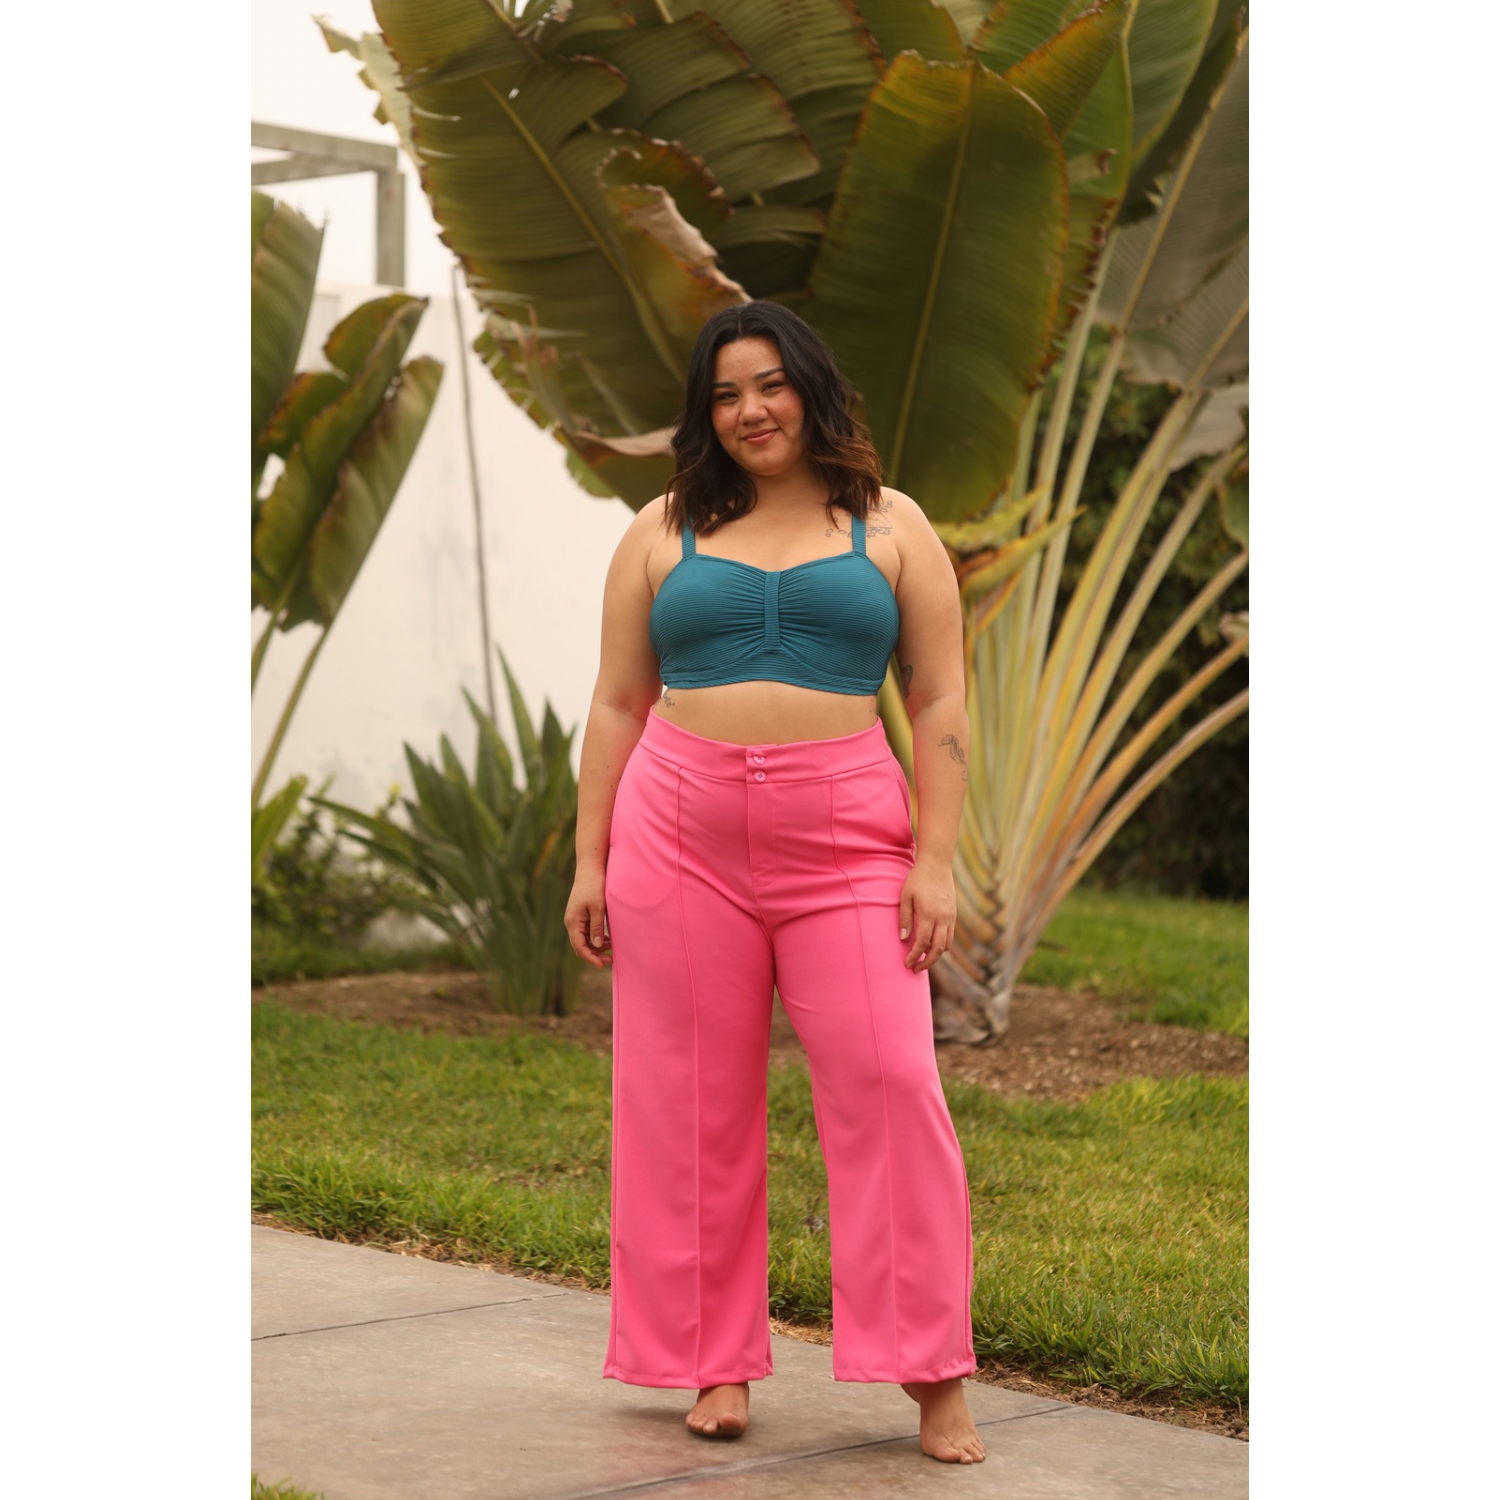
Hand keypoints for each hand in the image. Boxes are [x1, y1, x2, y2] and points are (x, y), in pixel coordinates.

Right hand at [565, 866, 611, 967]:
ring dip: (596, 947)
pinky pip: (586, 932)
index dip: (590, 958)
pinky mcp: (580, 915)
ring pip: (583, 940)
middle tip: (610, 960)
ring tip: (611, 950)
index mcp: (573, 922)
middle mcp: (571, 922)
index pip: (579, 947)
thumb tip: (597, 945)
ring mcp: (575, 919)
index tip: (603, 964)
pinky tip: (607, 940)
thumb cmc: (594, 886)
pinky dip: (595, 938)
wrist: (590, 869)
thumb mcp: (598, 907)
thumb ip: (596, 927)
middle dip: (594, 955)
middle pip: (580, 946)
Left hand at [898, 858, 955, 972]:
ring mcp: (951, 916)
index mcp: (929, 914)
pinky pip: (950, 935)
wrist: (937, 864)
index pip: (923, 943)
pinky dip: (942, 945)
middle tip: (915, 969)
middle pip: (937, 949)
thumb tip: (903, 939)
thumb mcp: (905, 897)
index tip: (907, 964)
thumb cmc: (917, 879)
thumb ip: (905, 919)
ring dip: (935, 955)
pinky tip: (931, 945)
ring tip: (923, 959)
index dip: (914, 956)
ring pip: (947, 945)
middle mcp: (943, 918)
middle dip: (927, 962)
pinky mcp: (954, 914)